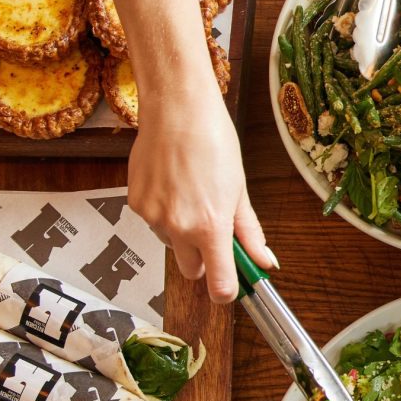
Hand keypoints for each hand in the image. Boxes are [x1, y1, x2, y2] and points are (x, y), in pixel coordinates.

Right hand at [127, 82, 275, 301]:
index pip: (218, 284)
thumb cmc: (215, 143)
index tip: (231, 286)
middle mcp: (178, 227)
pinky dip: (164, 213)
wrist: (177, 110)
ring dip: (182, 233)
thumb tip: (266, 261)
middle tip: (214, 229)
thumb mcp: (239, 190)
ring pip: (171, 244)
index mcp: (211, 226)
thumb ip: (249, 232)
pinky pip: (153, 223)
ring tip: (192, 194)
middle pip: (191, 269)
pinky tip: (173, 185)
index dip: (226, 290)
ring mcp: (153, 217)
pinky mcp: (135, 203)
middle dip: (204, 258)